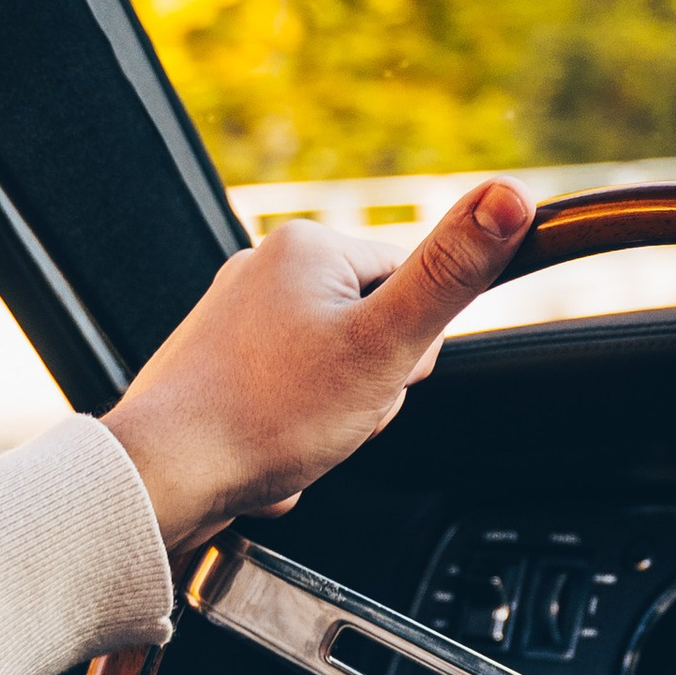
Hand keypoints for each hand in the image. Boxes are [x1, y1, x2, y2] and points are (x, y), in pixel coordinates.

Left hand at [103, 179, 533, 549]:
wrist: (163, 477)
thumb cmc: (267, 415)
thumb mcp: (384, 345)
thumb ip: (451, 274)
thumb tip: (512, 198)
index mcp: (308, 248)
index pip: (414, 288)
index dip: (411, 348)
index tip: (372, 375)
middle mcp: (265, 270)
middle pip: (372, 335)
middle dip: (368, 391)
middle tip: (331, 413)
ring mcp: (236, 320)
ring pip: (333, 376)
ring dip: (331, 422)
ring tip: (296, 435)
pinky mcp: (217, 367)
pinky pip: (289, 403)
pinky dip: (289, 438)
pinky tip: (270, 450)